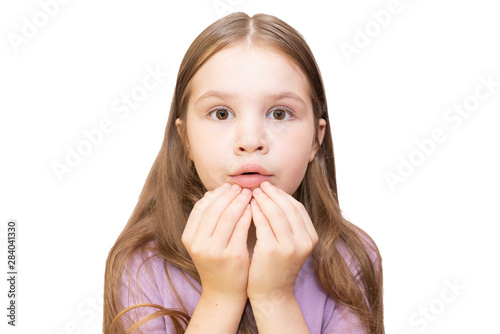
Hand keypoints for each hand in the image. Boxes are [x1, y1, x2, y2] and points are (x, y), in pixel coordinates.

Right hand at [182, 183, 252, 301]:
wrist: (224, 293)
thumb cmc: (217, 262)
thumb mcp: (205, 242)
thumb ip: (207, 220)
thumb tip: (215, 191)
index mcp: (189, 238)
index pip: (201, 207)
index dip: (215, 194)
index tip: (227, 187)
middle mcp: (199, 244)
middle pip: (215, 209)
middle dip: (229, 194)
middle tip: (240, 187)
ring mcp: (215, 250)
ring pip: (229, 216)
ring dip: (240, 201)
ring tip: (249, 194)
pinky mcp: (233, 255)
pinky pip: (241, 227)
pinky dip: (248, 214)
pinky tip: (254, 208)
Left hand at [247, 181, 317, 300]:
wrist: (272, 295)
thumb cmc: (277, 267)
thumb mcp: (290, 244)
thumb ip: (288, 225)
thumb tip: (275, 196)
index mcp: (311, 237)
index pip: (297, 208)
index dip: (283, 195)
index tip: (270, 188)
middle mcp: (304, 241)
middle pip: (287, 207)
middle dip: (272, 194)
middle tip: (259, 185)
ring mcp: (289, 246)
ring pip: (275, 213)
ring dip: (262, 200)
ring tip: (251, 193)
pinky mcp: (272, 250)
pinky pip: (262, 224)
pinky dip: (255, 212)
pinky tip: (247, 207)